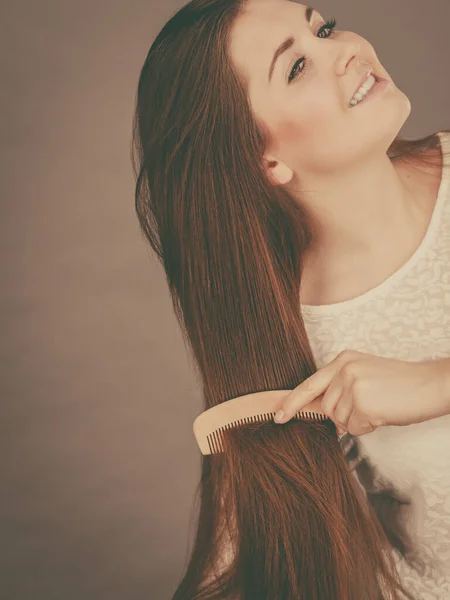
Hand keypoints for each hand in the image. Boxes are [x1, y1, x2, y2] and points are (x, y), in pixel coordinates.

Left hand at [274, 350, 444, 435]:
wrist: (431, 385)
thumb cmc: (402, 386)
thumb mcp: (365, 377)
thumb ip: (340, 388)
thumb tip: (319, 410)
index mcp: (343, 360)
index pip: (310, 384)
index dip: (292, 402)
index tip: (278, 416)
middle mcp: (344, 368)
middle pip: (327, 409)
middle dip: (346, 417)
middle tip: (372, 407)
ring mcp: (351, 383)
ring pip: (340, 420)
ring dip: (359, 422)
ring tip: (380, 407)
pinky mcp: (362, 401)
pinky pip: (354, 428)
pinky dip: (369, 427)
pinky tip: (384, 413)